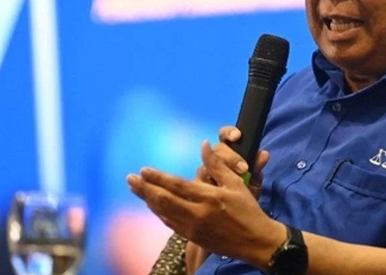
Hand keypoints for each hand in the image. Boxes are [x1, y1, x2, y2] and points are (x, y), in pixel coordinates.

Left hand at [127, 141, 283, 267]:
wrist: (255, 241)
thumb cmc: (248, 209)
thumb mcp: (236, 184)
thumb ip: (217, 164)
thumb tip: (204, 144)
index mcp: (209, 198)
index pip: (177, 186)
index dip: (158, 178)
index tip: (143, 170)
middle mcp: (198, 214)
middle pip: (164, 200)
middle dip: (145, 189)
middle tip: (130, 179)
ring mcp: (193, 228)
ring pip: (163, 213)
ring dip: (148, 200)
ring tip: (136, 189)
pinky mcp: (193, 237)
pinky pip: (170, 223)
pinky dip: (158, 212)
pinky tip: (152, 204)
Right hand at [197, 126, 269, 198]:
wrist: (237, 217)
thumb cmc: (245, 194)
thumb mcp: (254, 182)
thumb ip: (257, 168)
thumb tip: (264, 154)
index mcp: (227, 153)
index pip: (224, 136)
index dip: (229, 132)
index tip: (237, 136)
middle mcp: (213, 160)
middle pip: (216, 150)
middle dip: (230, 157)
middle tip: (243, 169)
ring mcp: (203, 174)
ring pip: (205, 167)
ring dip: (219, 173)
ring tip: (234, 183)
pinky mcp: (196, 189)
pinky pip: (198, 185)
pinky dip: (208, 187)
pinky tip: (218, 192)